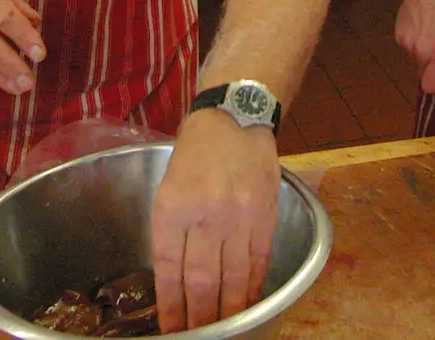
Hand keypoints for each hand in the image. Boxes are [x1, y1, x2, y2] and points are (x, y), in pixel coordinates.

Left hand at [151, 109, 279, 331]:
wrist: (235, 117)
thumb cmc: (196, 153)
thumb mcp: (169, 187)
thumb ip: (172, 230)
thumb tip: (176, 282)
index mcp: (172, 207)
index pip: (169, 270)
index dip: (171, 306)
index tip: (171, 329)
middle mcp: (205, 214)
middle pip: (202, 281)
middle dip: (199, 317)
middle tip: (199, 337)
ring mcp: (238, 216)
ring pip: (233, 277)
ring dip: (227, 310)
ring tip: (223, 329)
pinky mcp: (265, 216)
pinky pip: (258, 262)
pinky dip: (252, 288)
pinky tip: (247, 304)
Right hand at [395, 0, 434, 96]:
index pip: (431, 89)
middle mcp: (421, 52)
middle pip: (424, 77)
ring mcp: (407, 42)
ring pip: (415, 62)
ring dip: (425, 56)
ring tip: (434, 34)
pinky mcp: (398, 33)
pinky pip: (408, 49)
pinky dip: (416, 43)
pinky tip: (424, 27)